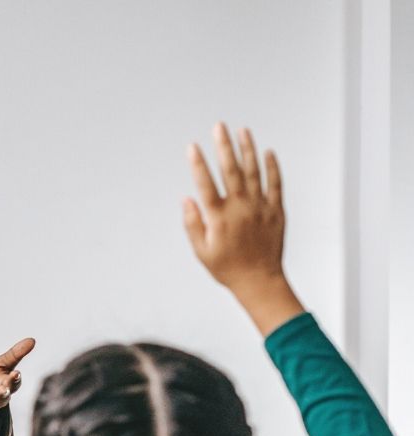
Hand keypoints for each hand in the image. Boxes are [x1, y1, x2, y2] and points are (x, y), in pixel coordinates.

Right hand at [184, 123, 303, 334]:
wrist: (259, 280)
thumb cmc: (227, 268)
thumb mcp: (202, 252)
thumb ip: (193, 225)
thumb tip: (187, 199)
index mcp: (219, 218)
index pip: (206, 185)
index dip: (198, 164)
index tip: (192, 147)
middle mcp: (240, 208)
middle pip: (231, 170)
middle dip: (223, 146)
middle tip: (219, 126)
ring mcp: (260, 206)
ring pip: (254, 171)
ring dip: (247, 149)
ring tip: (242, 131)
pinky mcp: (275, 210)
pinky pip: (275, 183)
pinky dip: (272, 166)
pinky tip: (267, 152)